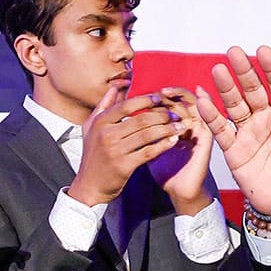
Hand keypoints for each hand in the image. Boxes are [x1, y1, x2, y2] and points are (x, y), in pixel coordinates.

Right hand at [67, 86, 184, 206]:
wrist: (90, 185)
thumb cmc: (94, 154)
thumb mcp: (92, 127)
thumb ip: (105, 105)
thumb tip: (118, 85)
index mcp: (100, 122)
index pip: (126, 105)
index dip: (145, 100)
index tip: (161, 98)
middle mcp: (106, 134)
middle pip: (140, 120)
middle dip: (162, 115)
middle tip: (176, 113)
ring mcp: (115, 151)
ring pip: (147, 135)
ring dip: (167, 129)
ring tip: (181, 126)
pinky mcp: (124, 165)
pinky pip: (149, 152)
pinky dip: (163, 145)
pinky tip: (173, 141)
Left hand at [148, 87, 213, 214]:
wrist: (178, 189)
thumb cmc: (163, 168)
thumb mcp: (147, 145)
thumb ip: (138, 130)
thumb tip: (119, 117)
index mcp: (175, 123)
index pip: (169, 101)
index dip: (157, 95)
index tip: (143, 93)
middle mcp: (189, 123)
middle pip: (182, 98)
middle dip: (169, 93)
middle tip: (157, 91)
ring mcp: (199, 129)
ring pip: (194, 103)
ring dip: (181, 96)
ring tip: (165, 93)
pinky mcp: (207, 136)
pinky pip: (207, 117)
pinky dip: (204, 105)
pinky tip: (193, 101)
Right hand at [197, 46, 270, 215]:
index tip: (263, 51)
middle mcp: (267, 117)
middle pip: (253, 89)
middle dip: (245, 71)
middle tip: (235, 51)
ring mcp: (249, 131)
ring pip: (235, 104)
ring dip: (226, 88)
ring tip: (218, 70)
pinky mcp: (234, 149)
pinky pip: (221, 129)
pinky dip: (212, 115)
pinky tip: (204, 99)